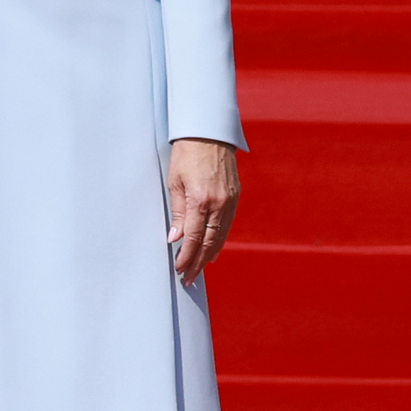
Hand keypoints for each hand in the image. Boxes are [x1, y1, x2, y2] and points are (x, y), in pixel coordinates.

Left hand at [165, 138, 240, 277]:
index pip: (194, 238)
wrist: (209, 132)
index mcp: (201, 200)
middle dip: (198, 262)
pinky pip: (228, 224)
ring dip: (210, 254)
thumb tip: (176, 237)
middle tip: (189, 278)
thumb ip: (178, 212)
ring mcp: (230, 201)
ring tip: (199, 268)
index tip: (179, 268)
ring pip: (221, 236)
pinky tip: (213, 248)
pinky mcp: (235, 196)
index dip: (186, 256)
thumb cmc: (187, 153)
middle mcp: (219, 204)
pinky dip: (220, 239)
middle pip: (210, 242)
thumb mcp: (175, 181)